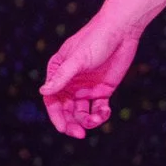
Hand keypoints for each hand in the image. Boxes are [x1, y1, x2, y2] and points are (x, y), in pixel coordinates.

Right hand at [41, 10, 141, 138]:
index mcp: (57, 74)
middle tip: (80, 134)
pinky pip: (98, 108)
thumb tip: (44, 92)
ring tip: (97, 119)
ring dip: (88, 120)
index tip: (64, 129)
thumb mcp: (77, 59)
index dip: (56, 117)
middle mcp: (70, 84)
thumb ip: (62, 76)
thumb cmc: (95, 40)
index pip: (52, 100)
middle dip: (72, 123)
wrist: (121, 31)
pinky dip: (101, 114)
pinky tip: (105, 112)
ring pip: (82, 112)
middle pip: (66, 110)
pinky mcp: (103, 90)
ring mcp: (86, 88)